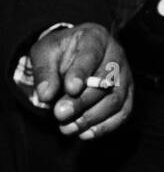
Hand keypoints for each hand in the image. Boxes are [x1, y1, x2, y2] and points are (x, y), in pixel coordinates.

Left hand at [25, 22, 133, 139]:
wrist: (72, 56)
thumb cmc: (59, 51)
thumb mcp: (44, 52)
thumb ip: (44, 71)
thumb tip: (45, 95)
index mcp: (95, 37)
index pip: (91, 54)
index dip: (81, 72)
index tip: (69, 88)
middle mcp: (116, 56)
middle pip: (104, 81)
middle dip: (81, 101)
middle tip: (59, 113)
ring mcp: (126, 77)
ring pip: (114, 101)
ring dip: (90, 118)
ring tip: (66, 127)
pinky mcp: (127, 97)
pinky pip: (121, 115)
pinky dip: (103, 127)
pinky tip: (83, 133)